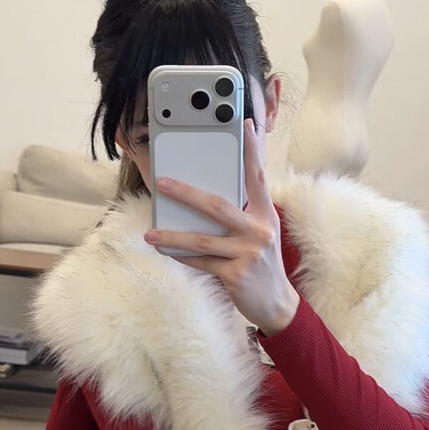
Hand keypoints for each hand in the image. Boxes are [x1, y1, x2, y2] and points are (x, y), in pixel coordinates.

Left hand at [143, 119, 299, 335]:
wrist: (277, 303)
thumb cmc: (262, 264)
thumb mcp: (261, 234)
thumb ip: (242, 214)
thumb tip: (206, 199)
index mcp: (265, 215)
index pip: (258, 177)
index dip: (252, 151)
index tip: (245, 126)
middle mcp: (259, 231)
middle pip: (218, 206)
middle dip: (187, 193)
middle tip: (162, 183)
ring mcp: (248, 254)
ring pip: (202, 240)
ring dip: (173, 237)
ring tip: (151, 235)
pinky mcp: (236, 275)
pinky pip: (202, 263)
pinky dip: (184, 258)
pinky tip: (168, 253)